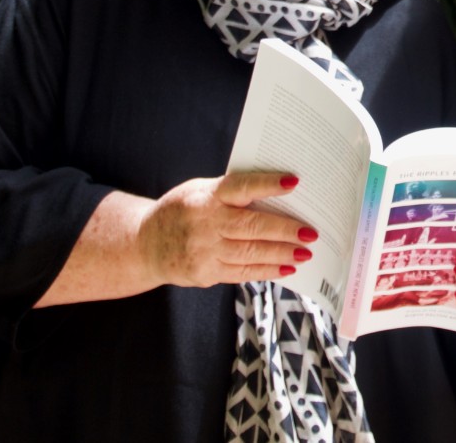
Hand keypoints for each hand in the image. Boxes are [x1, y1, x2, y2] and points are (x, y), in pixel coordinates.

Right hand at [137, 171, 315, 287]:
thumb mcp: (199, 190)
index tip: (294, 182)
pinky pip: (242, 272)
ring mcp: (204, 251)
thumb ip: (231, 193)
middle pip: (252, 227)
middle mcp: (205, 223)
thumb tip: (278, 195)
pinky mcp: (205, 273)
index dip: (267, 184)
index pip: (241, 187)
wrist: (144, 243)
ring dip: (281, 254)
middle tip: (311, 233)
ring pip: (250, 253)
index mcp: (207, 196)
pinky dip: (266, 271)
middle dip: (285, 230)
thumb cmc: (182, 210)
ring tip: (305, 253)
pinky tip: (285, 268)